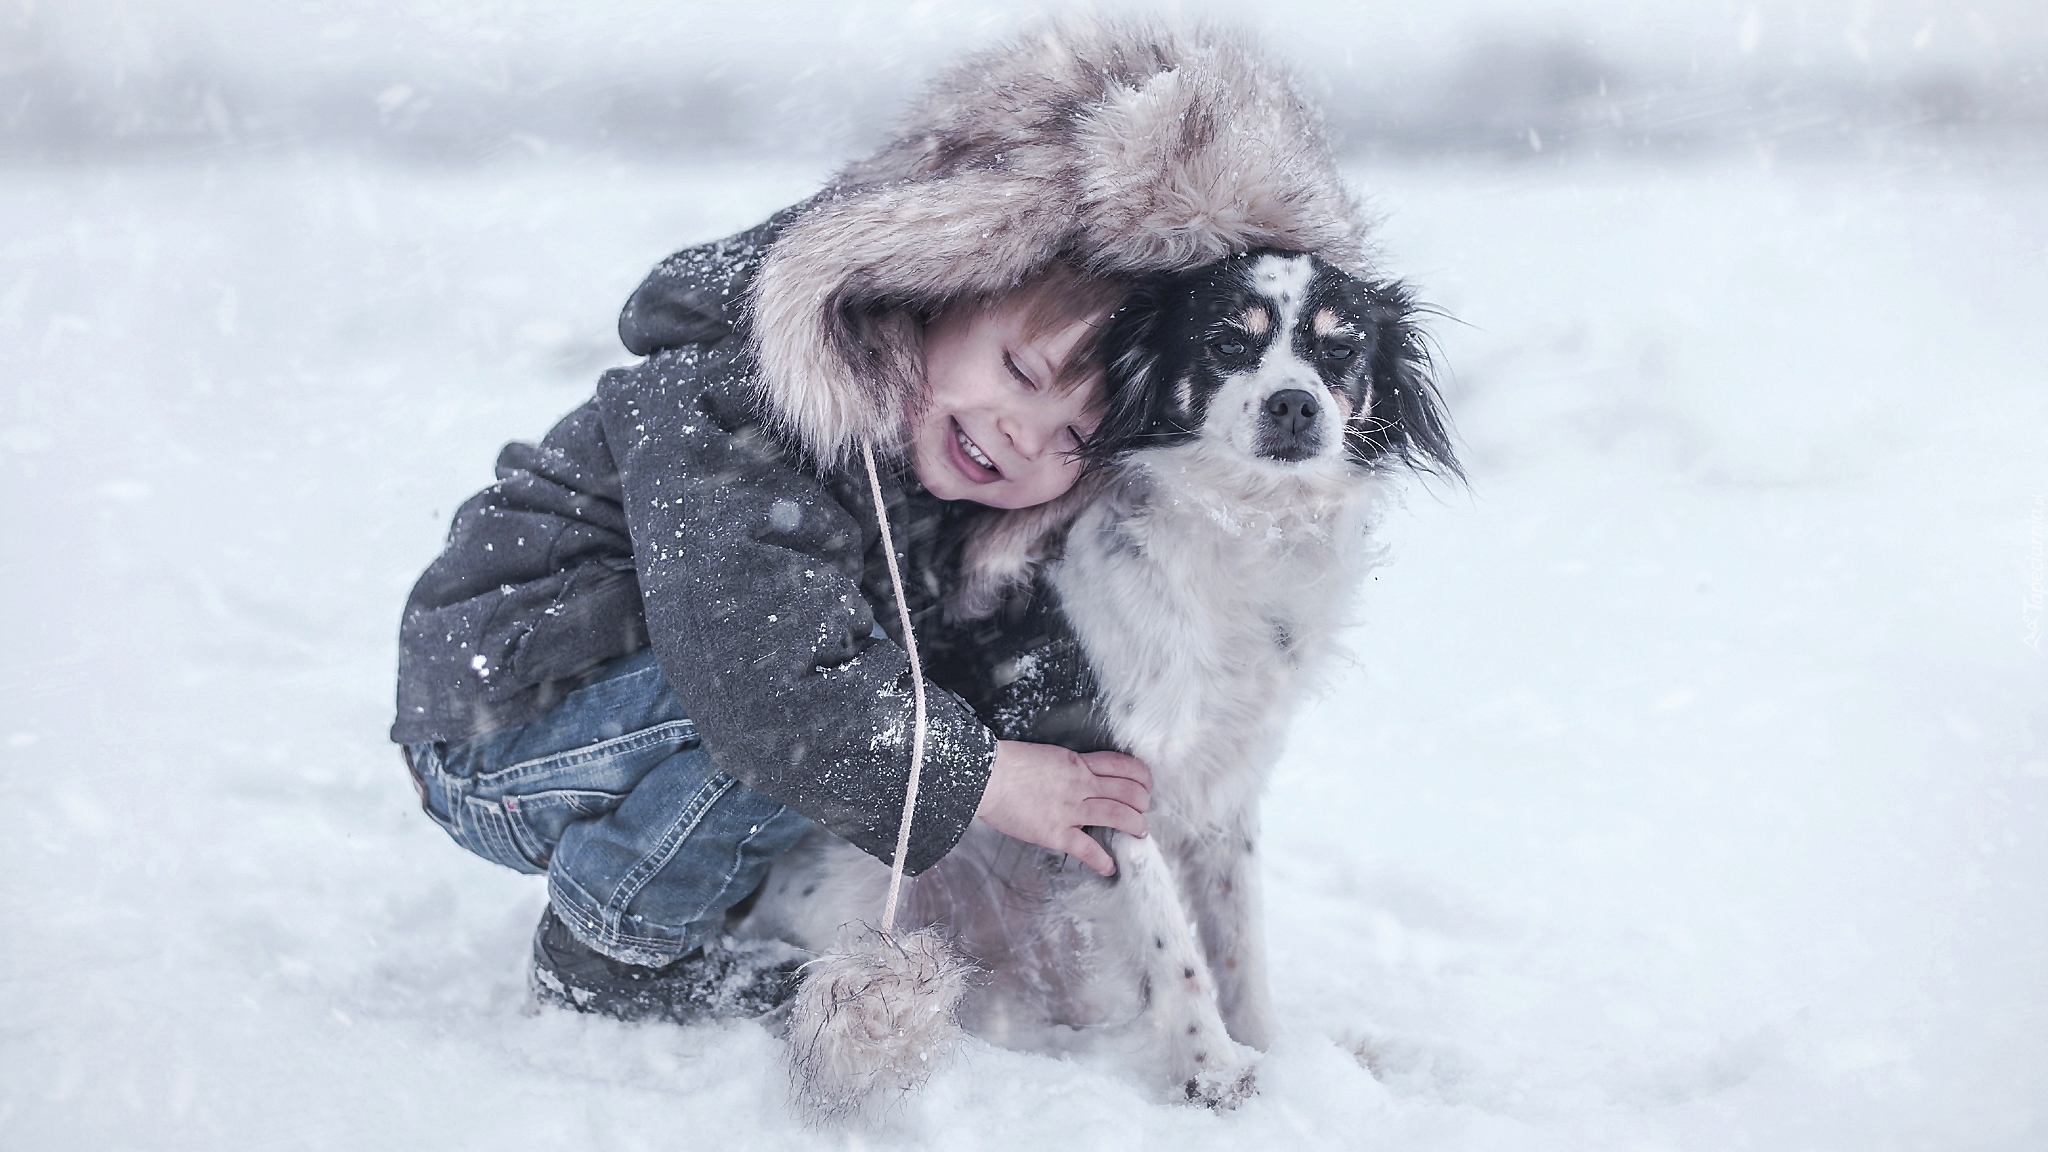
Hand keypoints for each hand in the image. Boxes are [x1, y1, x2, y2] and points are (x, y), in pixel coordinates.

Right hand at [974, 740, 1151, 876]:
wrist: (986, 776)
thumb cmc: (1008, 764)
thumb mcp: (1047, 756)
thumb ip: (1068, 768)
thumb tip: (1079, 776)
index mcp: (1078, 763)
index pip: (1124, 766)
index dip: (1142, 777)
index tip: (1145, 786)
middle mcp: (1080, 784)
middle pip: (1129, 792)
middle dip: (1142, 803)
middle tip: (1142, 812)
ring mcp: (1070, 809)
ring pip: (1119, 815)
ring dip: (1135, 826)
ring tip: (1139, 833)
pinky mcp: (1056, 833)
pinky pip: (1088, 849)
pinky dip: (1103, 861)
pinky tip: (1110, 867)